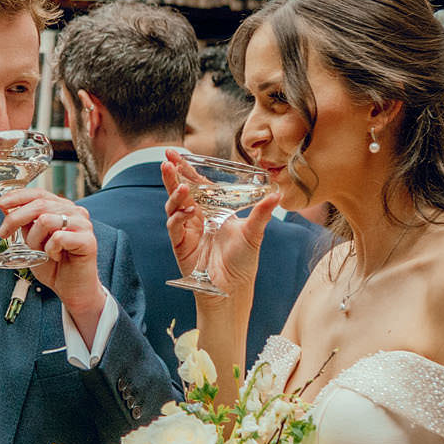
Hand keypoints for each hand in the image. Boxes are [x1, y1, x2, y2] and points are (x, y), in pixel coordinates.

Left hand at [0, 188, 102, 321]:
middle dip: (16, 218)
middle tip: (4, 233)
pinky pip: (58, 237)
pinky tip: (55, 257)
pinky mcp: (88, 240)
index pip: (39, 193)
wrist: (71, 289)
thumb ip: (23, 223)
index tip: (1, 203)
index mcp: (62, 208)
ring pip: (46, 220)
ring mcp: (83, 224)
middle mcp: (74, 212)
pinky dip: (50, 250)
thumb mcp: (32, 240)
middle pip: (39, 204)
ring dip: (35, 239)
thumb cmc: (55, 266)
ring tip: (40, 252)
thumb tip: (6, 206)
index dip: (18, 196)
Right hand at [161, 151, 278, 303]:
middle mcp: (197, 217)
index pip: (197, 184)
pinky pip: (174, 227)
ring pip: (173, 206)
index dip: (187, 169)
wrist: (233, 289)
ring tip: (182, 187)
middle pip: (179, 191)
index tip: (177, 153)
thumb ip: (261, 213)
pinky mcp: (180, 245)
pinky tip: (186, 212)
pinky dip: (177, 218)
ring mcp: (186, 230)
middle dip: (171, 175)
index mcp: (212, 210)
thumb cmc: (243, 262)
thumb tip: (276, 194)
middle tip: (167, 160)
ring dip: (175, 195)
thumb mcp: (254, 233)